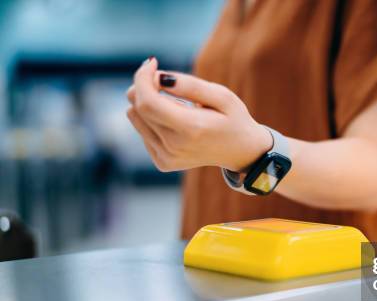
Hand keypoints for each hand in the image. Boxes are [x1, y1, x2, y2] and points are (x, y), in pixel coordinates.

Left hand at [126, 57, 271, 171]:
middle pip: (137, 107)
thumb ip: (191, 85)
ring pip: (135, 117)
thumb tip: (159, 77)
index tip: (153, 63)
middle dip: (144, 85)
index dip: (143, 78)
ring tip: (174, 103)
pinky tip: (173, 120)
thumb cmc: (233, 119)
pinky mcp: (162, 162)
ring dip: (147, 102)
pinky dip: (152, 119)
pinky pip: (142, 131)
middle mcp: (174, 147)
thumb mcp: (222, 96)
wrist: (241, 152)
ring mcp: (167, 157)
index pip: (147, 101)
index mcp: (191, 129)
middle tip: (163, 79)